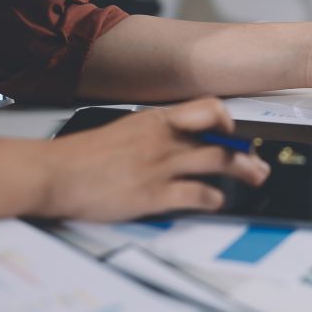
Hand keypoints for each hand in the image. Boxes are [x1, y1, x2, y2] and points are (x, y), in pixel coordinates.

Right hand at [39, 98, 269, 220]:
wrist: (53, 173)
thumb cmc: (83, 156)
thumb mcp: (123, 131)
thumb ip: (153, 134)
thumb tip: (178, 141)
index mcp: (156, 121)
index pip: (207, 110)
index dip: (227, 122)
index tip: (232, 134)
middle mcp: (164, 139)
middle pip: (221, 141)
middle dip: (246, 153)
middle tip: (258, 163)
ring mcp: (161, 166)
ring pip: (219, 163)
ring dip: (243, 172)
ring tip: (254, 178)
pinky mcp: (154, 195)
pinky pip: (198, 194)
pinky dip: (213, 198)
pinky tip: (216, 201)